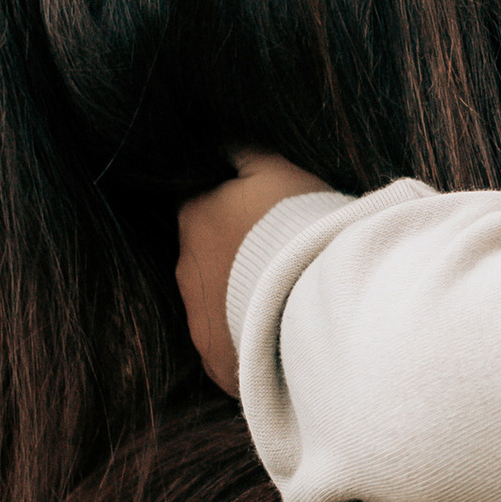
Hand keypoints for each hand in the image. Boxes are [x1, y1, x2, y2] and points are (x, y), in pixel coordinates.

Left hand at [175, 153, 328, 394]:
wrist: (314, 302)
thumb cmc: (296, 228)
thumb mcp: (275, 170)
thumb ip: (243, 151)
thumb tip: (221, 139)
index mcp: (195, 220)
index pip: (200, 206)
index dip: (229, 208)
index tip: (260, 215)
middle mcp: (186, 273)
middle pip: (206, 258)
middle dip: (234, 257)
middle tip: (278, 258)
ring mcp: (199, 323)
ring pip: (216, 305)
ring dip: (240, 299)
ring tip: (284, 299)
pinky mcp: (218, 363)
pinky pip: (229, 347)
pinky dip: (248, 338)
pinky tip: (279, 334)